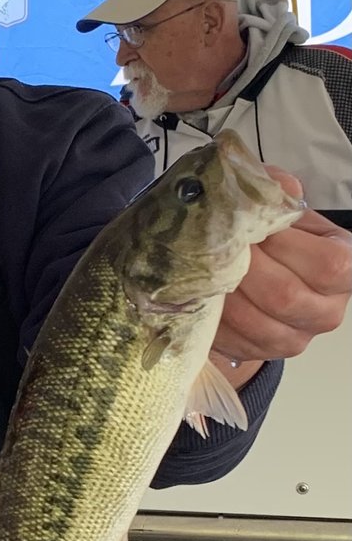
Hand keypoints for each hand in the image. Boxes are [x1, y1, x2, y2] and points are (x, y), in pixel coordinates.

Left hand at [213, 168, 351, 368]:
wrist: (249, 277)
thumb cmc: (270, 239)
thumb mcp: (277, 209)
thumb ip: (277, 190)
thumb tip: (281, 187)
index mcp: (342, 266)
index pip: (329, 265)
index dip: (286, 246)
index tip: (254, 230)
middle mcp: (327, 308)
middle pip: (286, 296)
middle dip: (245, 268)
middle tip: (218, 248)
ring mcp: (296, 337)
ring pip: (256, 322)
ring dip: (224, 292)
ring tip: (206, 269)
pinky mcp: (262, 352)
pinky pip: (233, 339)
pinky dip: (212, 314)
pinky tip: (202, 294)